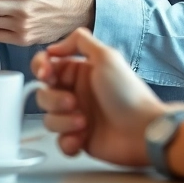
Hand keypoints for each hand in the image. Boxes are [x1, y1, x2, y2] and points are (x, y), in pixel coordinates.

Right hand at [31, 28, 165, 167]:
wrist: (143, 131)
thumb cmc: (128, 93)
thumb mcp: (107, 56)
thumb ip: (80, 41)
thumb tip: (54, 47)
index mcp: (79, 72)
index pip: (46, 65)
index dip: (40, 68)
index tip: (45, 74)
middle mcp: (75, 93)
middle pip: (43, 93)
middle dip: (54, 99)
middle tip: (73, 102)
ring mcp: (76, 117)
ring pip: (49, 119)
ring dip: (63, 121)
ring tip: (84, 123)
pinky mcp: (79, 139)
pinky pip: (59, 141)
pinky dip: (67, 141)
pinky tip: (81, 139)